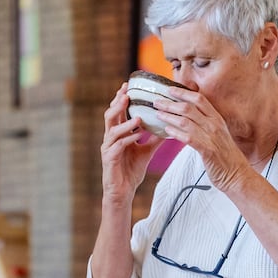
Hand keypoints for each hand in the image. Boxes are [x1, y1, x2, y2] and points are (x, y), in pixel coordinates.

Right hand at [100, 82, 162, 206]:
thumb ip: (154, 138)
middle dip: (118, 103)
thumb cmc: (131, 170)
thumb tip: (170, 126)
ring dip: (125, 122)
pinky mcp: (109, 159)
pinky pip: (117, 146)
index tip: (128, 86)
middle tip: (127, 93)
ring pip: (112, 130)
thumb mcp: (147, 151)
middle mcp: (110, 138)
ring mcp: (108, 148)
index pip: (118, 112)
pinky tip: (137, 136)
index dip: (121, 98)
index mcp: (118, 133)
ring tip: (138, 117)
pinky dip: (127, 139)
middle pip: (110, 115)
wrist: (124, 191)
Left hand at [154, 88, 251, 192]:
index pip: (199, 99)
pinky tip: (166, 130)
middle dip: (170, 103)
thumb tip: (190, 117)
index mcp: (217, 119)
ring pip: (185, 121)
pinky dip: (176, 132)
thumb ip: (206, 124)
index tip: (170, 89)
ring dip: (169, 116)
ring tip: (157, 114)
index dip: (183, 92)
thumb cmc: (226, 156)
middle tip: (157, 102)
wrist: (237, 174)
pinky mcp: (207, 150)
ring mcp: (211, 137)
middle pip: (189, 107)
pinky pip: (188, 137)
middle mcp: (214, 125)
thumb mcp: (218, 135)